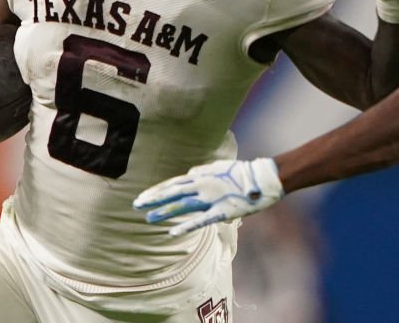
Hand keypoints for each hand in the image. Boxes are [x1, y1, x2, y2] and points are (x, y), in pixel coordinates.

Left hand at [134, 158, 283, 236]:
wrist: (262, 178)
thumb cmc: (242, 173)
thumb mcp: (219, 166)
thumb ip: (203, 171)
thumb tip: (190, 173)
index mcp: (201, 176)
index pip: (173, 184)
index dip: (157, 191)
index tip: (143, 197)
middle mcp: (202, 185)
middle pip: (173, 193)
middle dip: (154, 200)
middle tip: (136, 205)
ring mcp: (211, 198)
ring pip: (182, 206)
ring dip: (165, 213)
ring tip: (149, 219)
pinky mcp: (222, 211)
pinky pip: (201, 220)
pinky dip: (186, 226)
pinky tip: (172, 232)